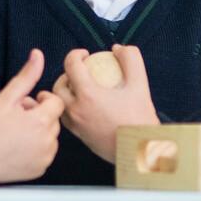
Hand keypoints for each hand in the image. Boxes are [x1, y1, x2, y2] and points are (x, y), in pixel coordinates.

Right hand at [0, 49, 62, 183]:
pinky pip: (46, 154)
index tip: (27, 103)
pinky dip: (37, 149)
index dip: (42, 100)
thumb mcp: (6, 98)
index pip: (57, 103)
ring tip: (17, 132)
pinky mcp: (39, 170)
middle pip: (54, 120)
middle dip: (39, 115)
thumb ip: (26, 76)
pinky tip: (18, 147)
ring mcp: (44, 158)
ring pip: (51, 137)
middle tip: (17, 118)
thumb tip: (38, 55)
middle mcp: (46, 142)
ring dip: (39, 132)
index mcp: (40, 122)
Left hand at [52, 44, 158, 162]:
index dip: (76, 54)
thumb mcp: (140, 84)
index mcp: (88, 95)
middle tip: (79, 72)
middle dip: (65, 74)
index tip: (85, 55)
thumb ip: (131, 59)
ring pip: (58, 104)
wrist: (142, 151)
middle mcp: (76, 110)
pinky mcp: (80, 137)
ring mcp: (76, 125)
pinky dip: (68, 109)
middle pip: (58, 86)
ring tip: (78, 89)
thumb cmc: (140, 120)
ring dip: (64, 93)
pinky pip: (65, 119)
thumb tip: (117, 50)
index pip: (70, 65)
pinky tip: (82, 107)